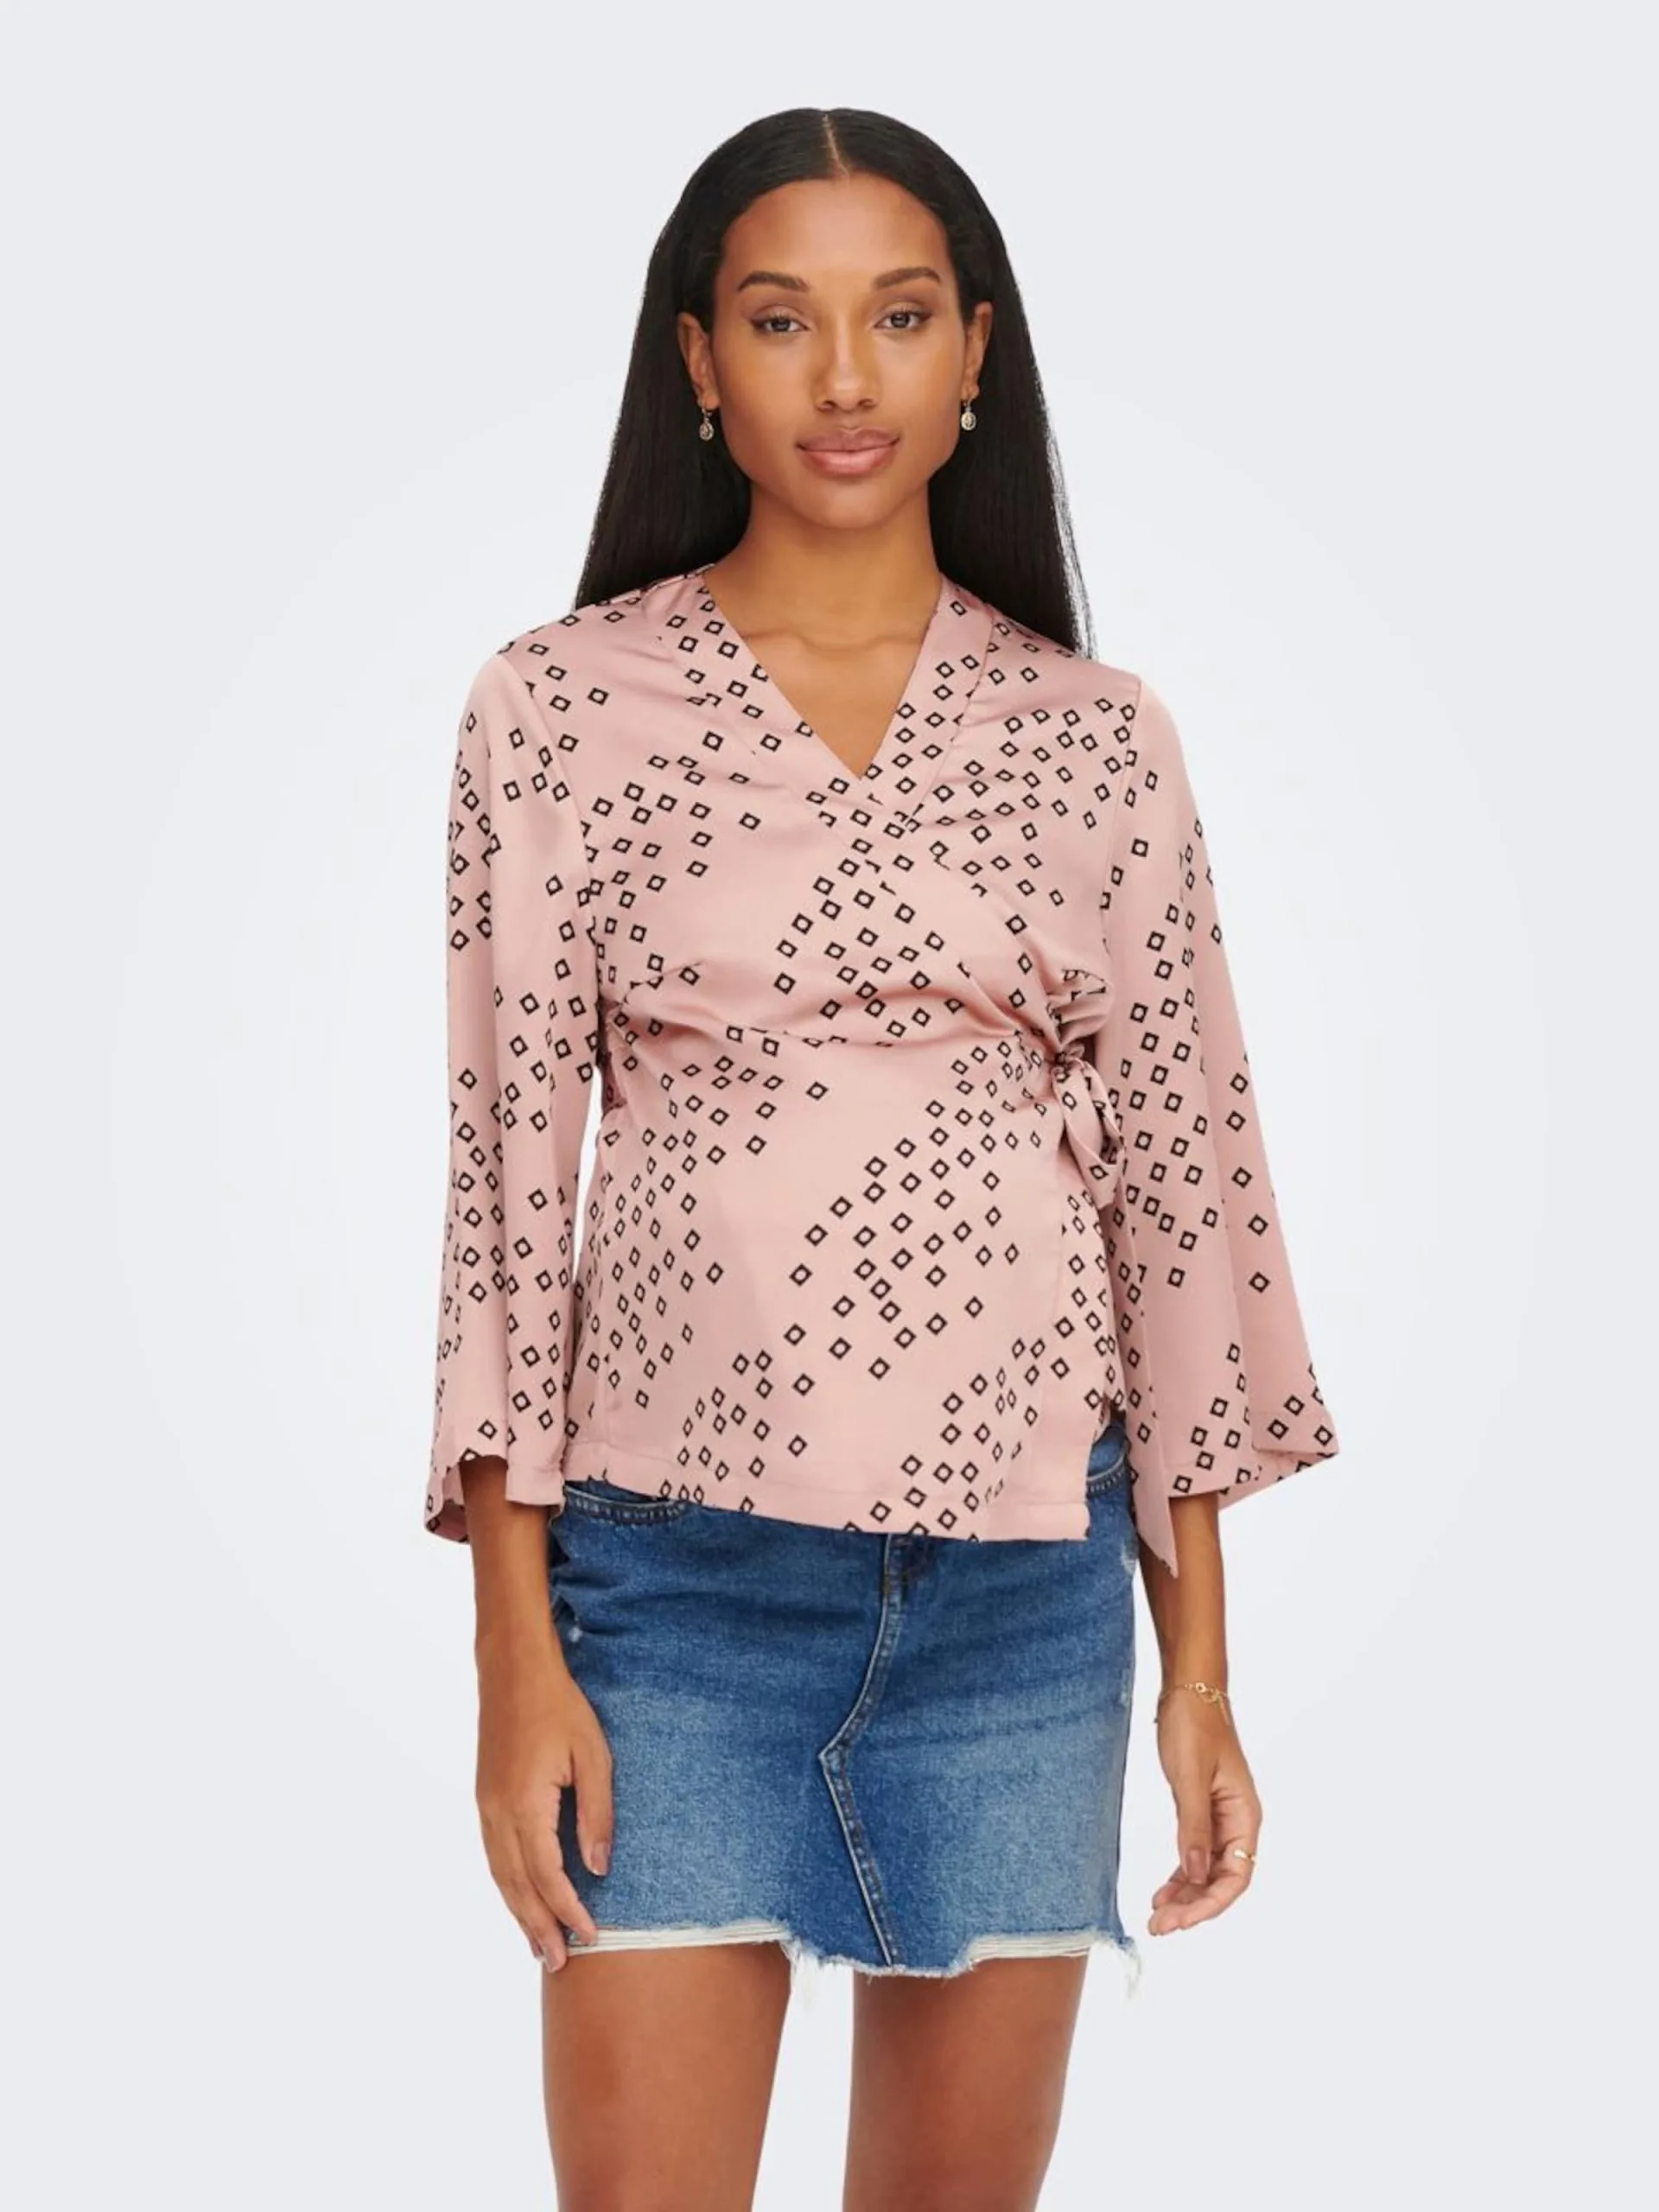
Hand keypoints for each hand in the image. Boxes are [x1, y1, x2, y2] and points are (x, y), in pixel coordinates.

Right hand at [474, 1641, 614, 1971]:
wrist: (513, 1670)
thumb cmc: (560, 1708)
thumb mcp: (593, 1757)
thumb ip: (596, 1815)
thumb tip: (599, 1869)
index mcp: (525, 1805)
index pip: (548, 1875)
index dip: (569, 1910)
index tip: (590, 1936)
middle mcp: (497, 1814)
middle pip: (517, 1886)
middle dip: (539, 1927)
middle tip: (558, 1965)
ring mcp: (485, 1807)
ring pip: (500, 1876)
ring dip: (519, 1914)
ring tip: (538, 1947)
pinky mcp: (484, 1799)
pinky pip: (493, 1856)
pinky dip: (507, 1886)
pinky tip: (519, 1899)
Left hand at [1149, 1688, 1260, 1934]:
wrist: (1187, 1691)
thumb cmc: (1194, 1725)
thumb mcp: (1190, 1776)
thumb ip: (1193, 1826)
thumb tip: (1195, 1874)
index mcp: (1245, 1814)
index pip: (1237, 1875)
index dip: (1211, 1903)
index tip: (1182, 1920)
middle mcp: (1237, 1821)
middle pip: (1222, 1879)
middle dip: (1194, 1906)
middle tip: (1160, 1927)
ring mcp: (1220, 1818)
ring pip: (1207, 1870)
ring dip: (1185, 1895)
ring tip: (1157, 1918)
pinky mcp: (1201, 1810)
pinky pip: (1195, 1853)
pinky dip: (1180, 1874)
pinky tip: (1162, 1891)